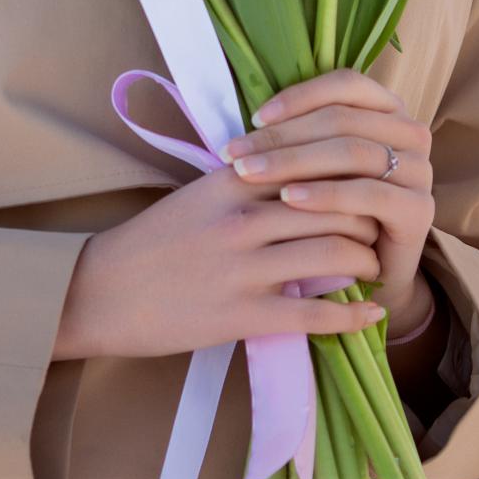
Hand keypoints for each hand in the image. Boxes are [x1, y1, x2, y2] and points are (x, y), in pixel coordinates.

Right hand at [53, 147, 388, 362]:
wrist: (99, 293)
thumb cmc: (149, 244)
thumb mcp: (196, 196)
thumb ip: (247, 183)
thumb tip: (303, 178)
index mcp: (231, 181)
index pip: (312, 162)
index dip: (349, 172)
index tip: (366, 183)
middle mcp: (242, 218)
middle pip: (335, 205)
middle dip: (367, 217)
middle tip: (379, 227)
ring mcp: (244, 267)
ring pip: (335, 254)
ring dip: (366, 262)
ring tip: (372, 266)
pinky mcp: (243, 315)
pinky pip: (316, 314)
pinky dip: (353, 316)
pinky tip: (371, 314)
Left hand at [228, 69, 436, 332]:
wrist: (364, 280)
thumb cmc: (328, 216)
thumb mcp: (311, 169)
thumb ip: (295, 138)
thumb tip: (249, 120)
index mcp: (387, 112)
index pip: (345, 85)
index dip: (298, 97)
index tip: (253, 119)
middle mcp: (410, 135)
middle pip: (343, 120)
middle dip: (283, 136)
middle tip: (236, 155)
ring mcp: (420, 172)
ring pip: (353, 152)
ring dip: (294, 161)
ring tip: (250, 175)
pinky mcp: (420, 210)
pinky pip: (370, 193)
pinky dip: (325, 194)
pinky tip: (288, 199)